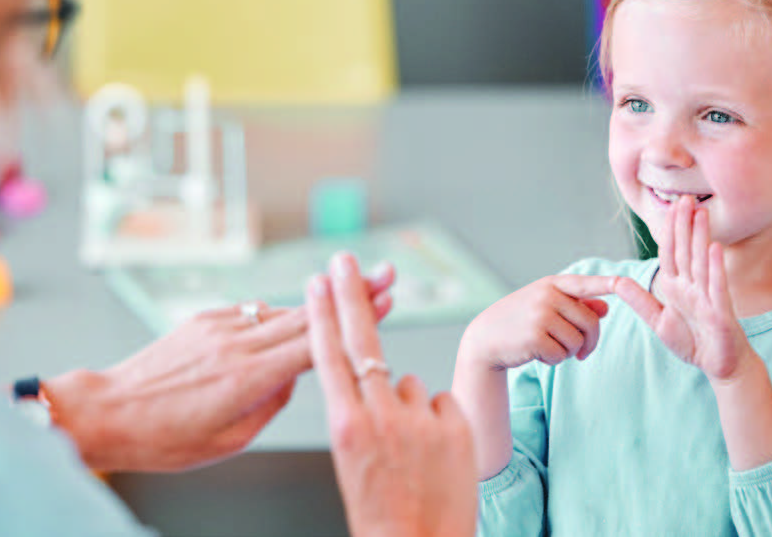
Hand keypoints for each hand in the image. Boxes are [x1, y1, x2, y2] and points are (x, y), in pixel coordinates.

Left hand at [46, 263, 393, 471]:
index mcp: (247, 379)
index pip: (316, 343)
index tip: (387, 300)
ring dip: (321, 301)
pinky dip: (277, 316)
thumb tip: (293, 376)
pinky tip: (294, 318)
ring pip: (282, 310)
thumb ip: (271, 404)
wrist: (108, 411)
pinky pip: (253, 314)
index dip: (355, 320)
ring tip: (354, 289)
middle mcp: (237, 343)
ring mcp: (220, 325)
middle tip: (388, 274)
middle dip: (353, 293)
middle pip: (309, 314)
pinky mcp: (205, 318)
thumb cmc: (165, 439)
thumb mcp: (229, 440)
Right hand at [307, 252, 476, 536]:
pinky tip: (437, 456)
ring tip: (414, 454)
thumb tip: (386, 378)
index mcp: (345, 426)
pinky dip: (440, 422)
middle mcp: (379, 416)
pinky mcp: (455, 425)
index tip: (317, 282)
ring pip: (411, 385)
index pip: (328, 356)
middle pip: (362, 339)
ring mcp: (419, 419)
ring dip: (412, 408)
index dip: (322, 315)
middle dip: (350, 295)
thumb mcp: (353, 461)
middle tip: (345, 260)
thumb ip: (362, 414)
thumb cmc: (381, 512)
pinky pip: (442, 403)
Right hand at [457, 273, 615, 371]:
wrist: (486, 339)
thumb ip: (577, 305)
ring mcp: (540, 315)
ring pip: (577, 341)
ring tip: (549, 347)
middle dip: (589, 342)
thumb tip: (606, 306)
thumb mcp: (546, 306)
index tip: (625, 283)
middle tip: (581, 352)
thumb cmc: (520, 321)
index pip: (586, 283)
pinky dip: (554, 360)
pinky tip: (539, 354)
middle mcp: (547, 295)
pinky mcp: (534, 336)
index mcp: (553, 284)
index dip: (609, 283)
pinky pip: (561, 355)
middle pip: (591, 322)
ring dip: (568, 352)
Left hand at [614, 195, 750, 381]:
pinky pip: (717, 286)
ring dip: (701, 237)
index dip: (669, 230)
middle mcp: (693, 287)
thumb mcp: (658, 321)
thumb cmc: (692, 342)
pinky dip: (715, 267)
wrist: (720, 366)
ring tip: (700, 212)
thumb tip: (617, 282)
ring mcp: (708, 297)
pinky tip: (713, 248)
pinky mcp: (721, 312)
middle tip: (686, 197)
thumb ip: (640, 301)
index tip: (670, 206)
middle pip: (686, 250)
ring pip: (701, 262)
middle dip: (685, 224)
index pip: (670, 253)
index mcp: (677, 286)